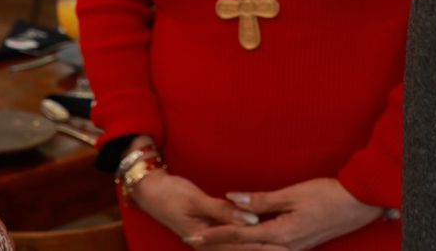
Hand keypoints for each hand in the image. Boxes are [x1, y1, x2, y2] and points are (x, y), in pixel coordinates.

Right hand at [130, 172, 281, 249]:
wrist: (149, 191)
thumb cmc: (170, 193)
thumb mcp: (195, 199)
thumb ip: (223, 211)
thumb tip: (251, 219)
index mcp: (206, 239)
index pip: (243, 246)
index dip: (266, 248)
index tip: (286, 248)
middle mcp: (209, 246)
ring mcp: (209, 242)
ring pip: (240, 249)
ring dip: (259, 249)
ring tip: (283, 250)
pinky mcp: (210, 234)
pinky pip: (234, 243)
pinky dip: (248, 245)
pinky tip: (260, 243)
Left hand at [192, 178, 384, 249]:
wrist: (359, 204)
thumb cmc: (327, 194)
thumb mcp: (292, 194)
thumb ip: (260, 199)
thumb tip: (231, 199)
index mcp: (281, 234)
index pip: (239, 235)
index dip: (215, 236)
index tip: (194, 237)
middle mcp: (286, 247)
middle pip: (245, 249)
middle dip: (219, 247)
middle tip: (194, 243)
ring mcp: (294, 249)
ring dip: (234, 248)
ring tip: (213, 244)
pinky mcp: (299, 245)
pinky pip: (268, 250)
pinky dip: (251, 247)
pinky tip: (243, 244)